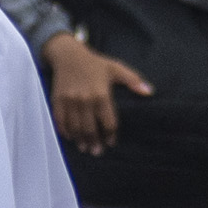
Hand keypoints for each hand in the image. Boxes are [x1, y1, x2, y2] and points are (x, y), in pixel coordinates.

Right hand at [42, 33, 151, 151]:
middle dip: (94, 143)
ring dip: (80, 140)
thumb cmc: (94, 63)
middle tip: (97, 152)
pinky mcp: (57, 101)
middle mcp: (84, 99)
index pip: (108, 122)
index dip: (110, 135)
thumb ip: (133, 80)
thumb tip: (149, 92)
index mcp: (101, 94)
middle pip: (90, 129)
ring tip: (85, 148)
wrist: (68, 55)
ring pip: (75, 128)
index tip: (111, 142)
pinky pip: (60, 121)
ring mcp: (69, 101)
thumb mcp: (116, 68)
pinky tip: (71, 137)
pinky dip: (65, 131)